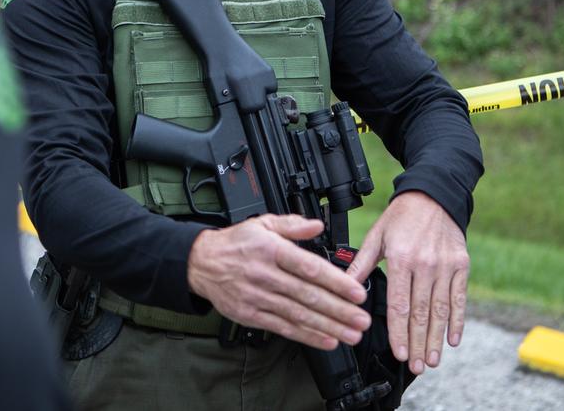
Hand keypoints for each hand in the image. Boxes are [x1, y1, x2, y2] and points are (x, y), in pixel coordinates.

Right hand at [186, 214, 371, 349]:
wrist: (201, 263)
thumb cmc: (235, 243)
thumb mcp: (262, 223)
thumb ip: (292, 224)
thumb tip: (316, 225)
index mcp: (270, 249)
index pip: (308, 267)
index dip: (335, 281)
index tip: (356, 292)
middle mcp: (264, 274)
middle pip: (307, 295)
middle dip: (339, 310)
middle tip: (362, 319)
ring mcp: (257, 297)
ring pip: (298, 314)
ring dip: (328, 326)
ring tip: (351, 333)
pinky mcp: (251, 314)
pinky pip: (283, 327)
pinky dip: (307, 336)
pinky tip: (326, 340)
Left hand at [345, 191, 469, 374]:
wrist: (434, 195)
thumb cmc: (402, 216)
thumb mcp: (377, 235)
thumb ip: (362, 263)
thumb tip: (345, 285)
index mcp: (401, 259)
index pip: (399, 304)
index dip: (398, 332)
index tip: (399, 353)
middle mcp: (425, 265)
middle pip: (421, 313)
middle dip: (418, 343)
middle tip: (417, 367)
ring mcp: (446, 267)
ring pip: (441, 310)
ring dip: (436, 338)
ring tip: (433, 360)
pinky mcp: (461, 266)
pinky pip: (459, 298)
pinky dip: (457, 320)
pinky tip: (453, 339)